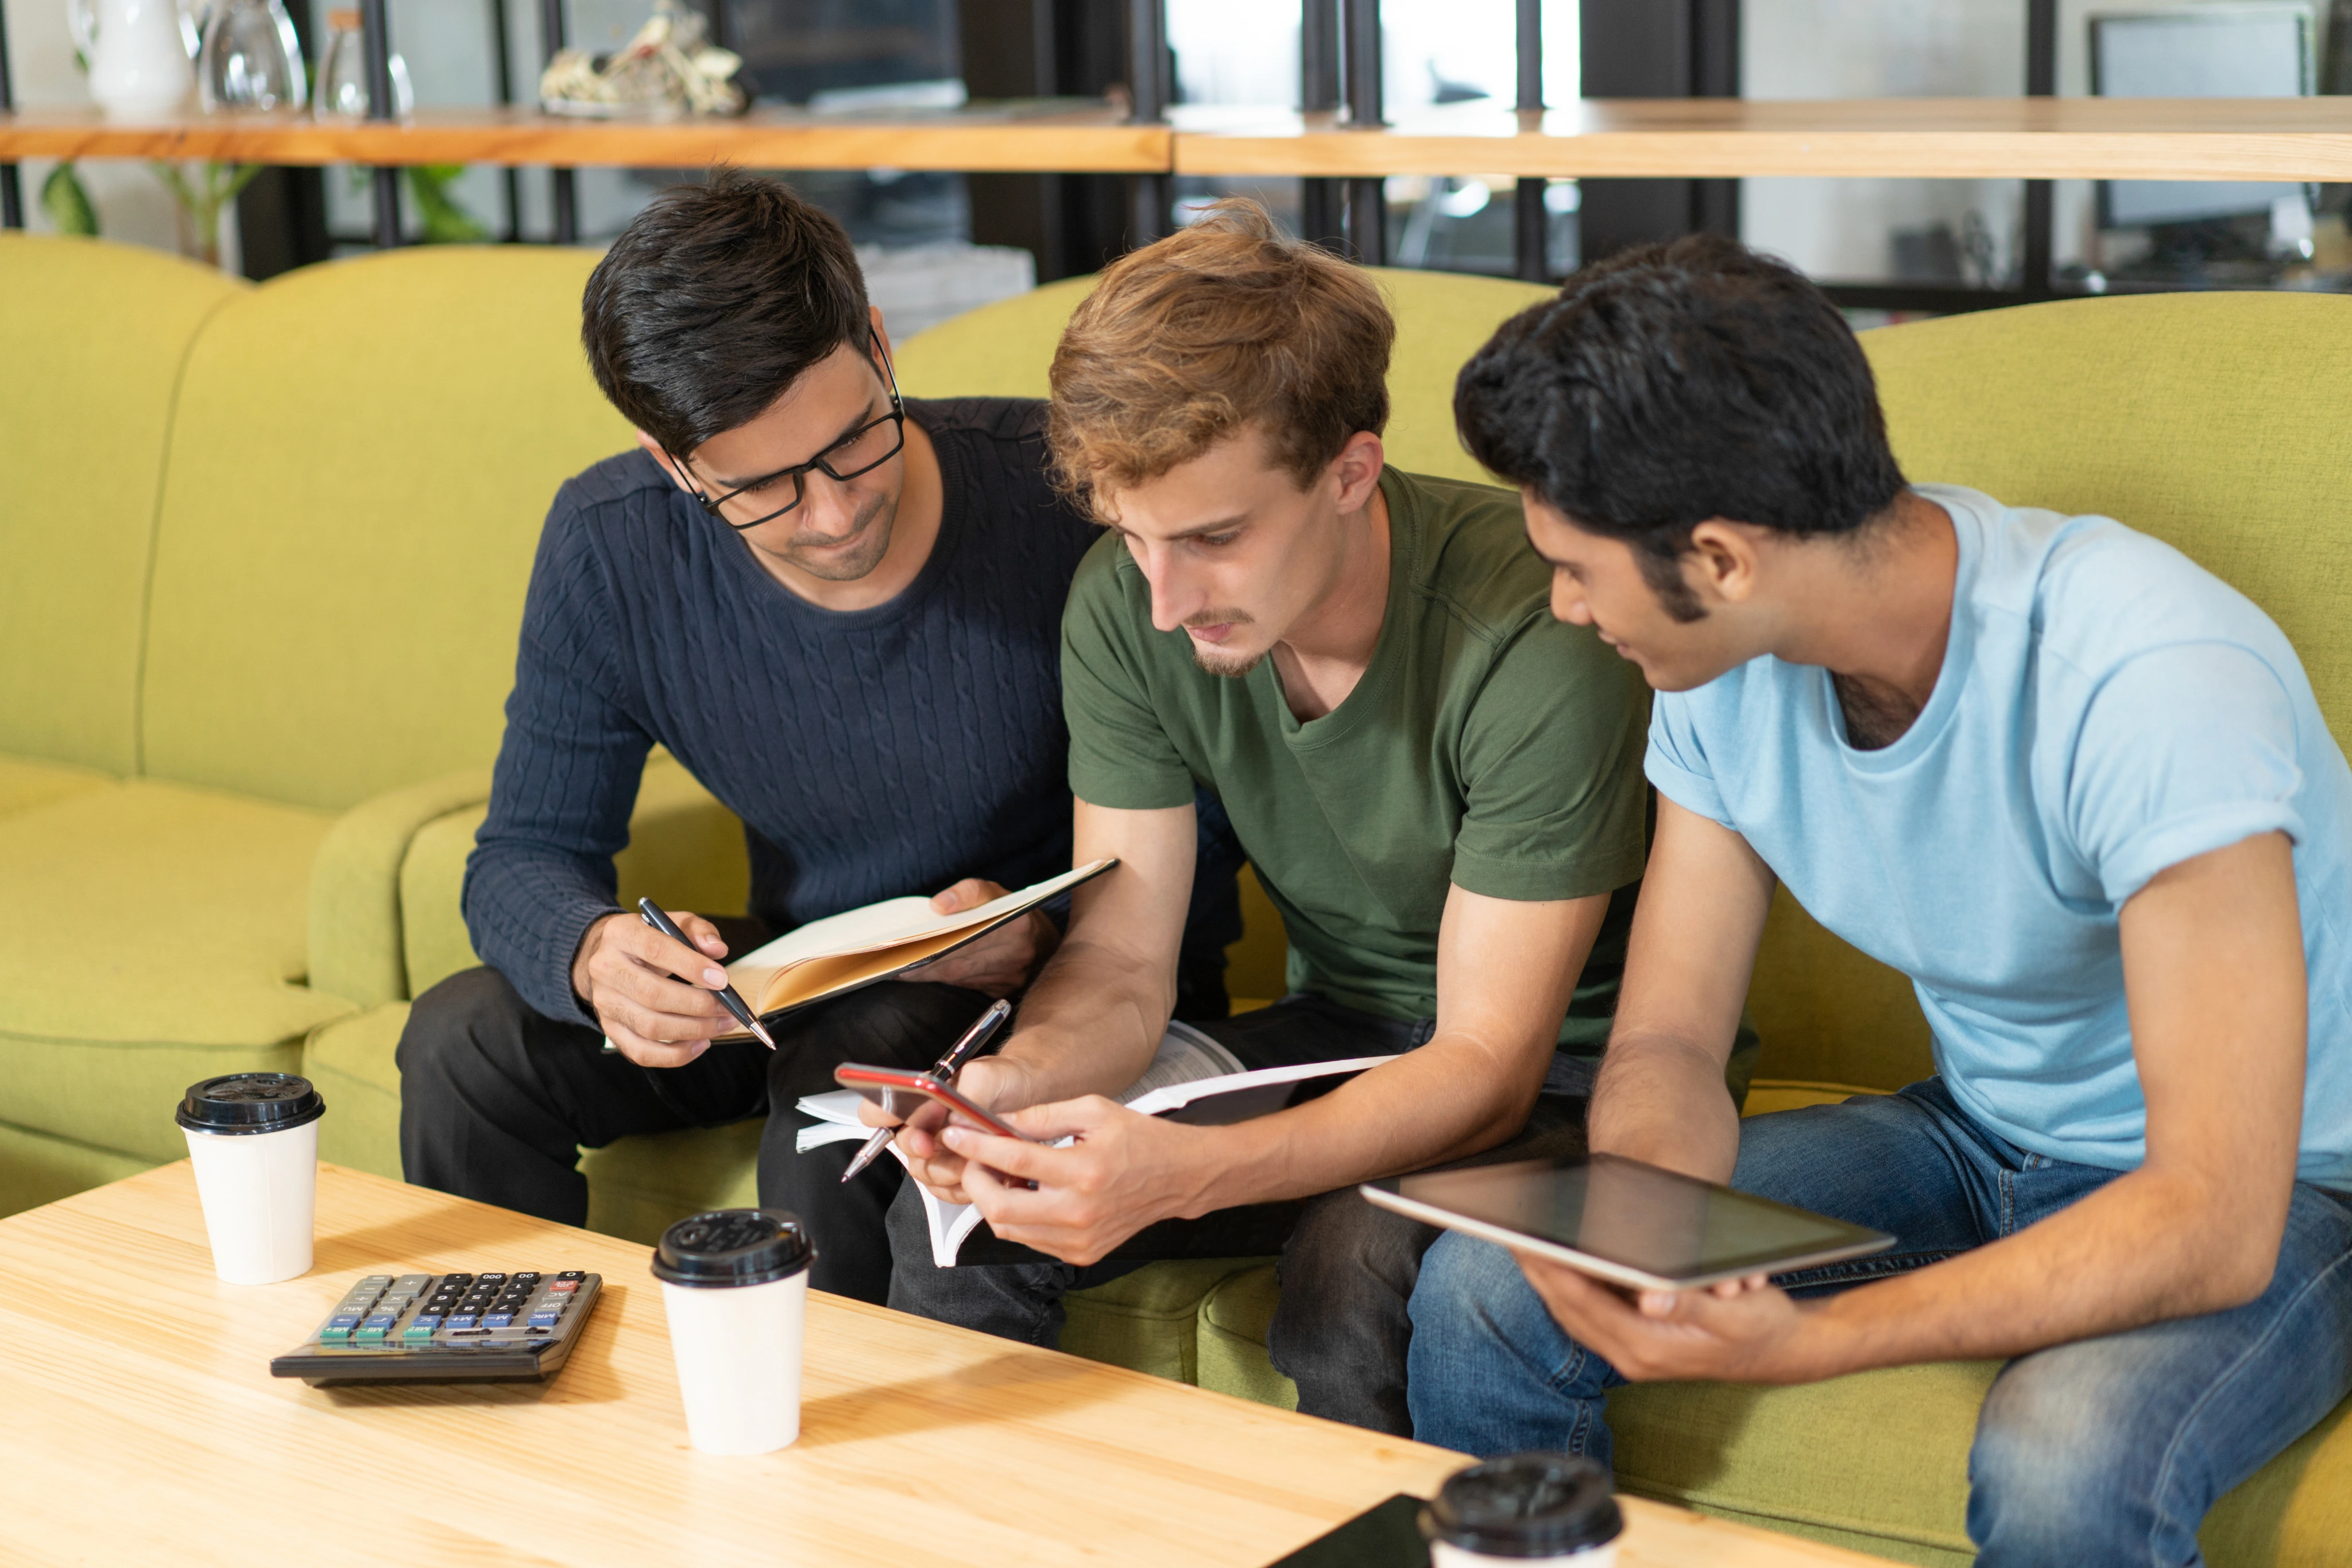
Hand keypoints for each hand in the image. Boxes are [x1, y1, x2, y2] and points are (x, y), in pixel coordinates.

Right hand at [570, 909, 736, 1068]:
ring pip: (650, 1027)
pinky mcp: (609, 1028)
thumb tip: (717, 950)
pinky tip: (700, 1044)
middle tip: (728, 1010)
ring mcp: (605, 1002)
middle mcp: (606, 969)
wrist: (607, 956)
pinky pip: (641, 1052)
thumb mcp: (673, 922)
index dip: (692, 967)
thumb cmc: (649, 940)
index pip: (656, 950)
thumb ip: (698, 931)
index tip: (722, 979)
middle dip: (698, 1006)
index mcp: (621, 934)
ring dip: (693, 1031)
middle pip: (653, 995)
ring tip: (721, 1025)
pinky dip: (675, 1055)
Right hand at [856, 1055, 1040, 1203]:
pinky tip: (979, 1174)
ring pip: (923, 1172)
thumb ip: (967, 1093)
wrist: (1033, 1097)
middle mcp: (923, 1125)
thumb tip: (953, 1118)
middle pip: (902, 1147)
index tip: (903, 1121)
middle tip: (941, 1144)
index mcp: (919, 1097)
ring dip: (947, 1171)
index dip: (880, 1117)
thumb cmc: (1006, 1080)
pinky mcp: (954, 1172)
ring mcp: (938, 1150)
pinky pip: (944, 1191)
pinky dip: (960, 1188)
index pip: (878, 1108)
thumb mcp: (988, 1076)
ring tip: (973, 1159)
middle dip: (923, 1149)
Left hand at [899, 879, 1058, 996]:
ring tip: (896, 967)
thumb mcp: (996, 892)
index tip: (908, 945)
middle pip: (959, 960)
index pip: (972, 934)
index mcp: (1017, 926)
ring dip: (925, 973)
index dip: (938, 943)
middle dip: (922, 963)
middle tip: (891, 962)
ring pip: (957, 976)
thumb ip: (969, 892)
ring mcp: (1010, 978)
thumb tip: (938, 906)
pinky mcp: (1001, 991)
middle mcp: (1016, 955)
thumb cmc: (1013, 913)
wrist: (1045, 945)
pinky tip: (917, 974)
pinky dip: (939, 978)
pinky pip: (963, 985)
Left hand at [940, 1098, 1210, 1264]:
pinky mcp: (1080, 1253)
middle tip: (976, 1158)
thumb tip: (998, 1121)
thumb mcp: (1093, 1111)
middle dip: (976, 1180)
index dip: (976, 1146)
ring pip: (1009, 1229)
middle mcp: (1079, 1212)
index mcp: (1084, 1171)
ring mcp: (1079, 1239)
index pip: (1014, 1159)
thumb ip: (1042, 1115)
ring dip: (994, 1200)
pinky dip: (1017, 1217)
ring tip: (1002, 1173)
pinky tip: (1027, 1193)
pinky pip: (1030, 1240)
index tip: (955, 1133)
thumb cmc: (1140, 1138)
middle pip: (1000, 1207)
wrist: (1178, 1177)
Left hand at [1512, 1252, 1821, 1383]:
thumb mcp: (1735, 1310)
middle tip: (1508, 1233)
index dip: (1556, 1273)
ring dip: (1548, 1280)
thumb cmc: (1762, 1324)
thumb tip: (1650, 1297)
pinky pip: (1590, 1317)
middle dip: (1539, 1272)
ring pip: (1575, 1315)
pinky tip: (1556, 1264)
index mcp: (1653, 1348)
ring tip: (1520, 1243)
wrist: (1786, 1352)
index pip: (1588, 1306)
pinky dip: (1569, 1290)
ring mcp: (1634, 1355)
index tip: (1528, 1244)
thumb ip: (1691, 1304)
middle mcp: (1636, 1357)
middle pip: (1572, 1310)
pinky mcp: (1638, 1346)